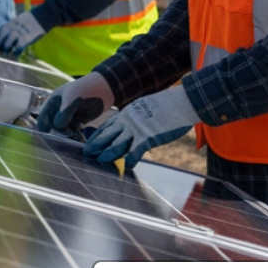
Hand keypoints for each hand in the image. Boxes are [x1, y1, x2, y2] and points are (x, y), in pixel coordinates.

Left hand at [0, 9, 45, 56]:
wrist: (40, 17)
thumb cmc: (29, 22)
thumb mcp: (15, 24)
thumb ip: (8, 32)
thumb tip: (3, 43)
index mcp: (5, 26)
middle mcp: (9, 30)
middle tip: (2, 59)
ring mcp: (16, 34)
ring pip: (5, 47)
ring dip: (6, 55)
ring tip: (9, 59)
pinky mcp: (25, 39)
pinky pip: (17, 49)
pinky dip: (16, 55)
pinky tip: (17, 57)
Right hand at [36, 71, 113, 135]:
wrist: (105, 88)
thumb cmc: (86, 89)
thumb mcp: (73, 98)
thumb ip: (63, 113)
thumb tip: (57, 127)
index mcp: (53, 103)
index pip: (43, 120)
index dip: (44, 129)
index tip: (52, 137)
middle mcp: (58, 111)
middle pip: (53, 128)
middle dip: (60, 134)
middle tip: (71, 135)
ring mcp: (68, 117)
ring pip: (64, 132)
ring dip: (70, 137)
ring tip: (79, 138)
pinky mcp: (78, 122)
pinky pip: (73, 132)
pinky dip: (76, 137)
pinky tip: (82, 139)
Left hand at [82, 84, 197, 168]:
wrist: (181, 102)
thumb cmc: (166, 106)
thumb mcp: (144, 108)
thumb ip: (135, 118)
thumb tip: (132, 127)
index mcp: (127, 113)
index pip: (106, 125)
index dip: (96, 135)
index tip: (88, 143)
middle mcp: (128, 121)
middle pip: (107, 134)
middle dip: (96, 144)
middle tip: (87, 153)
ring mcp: (137, 129)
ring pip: (117, 143)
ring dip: (108, 153)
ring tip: (100, 160)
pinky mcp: (148, 137)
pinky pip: (135, 150)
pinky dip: (129, 159)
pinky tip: (125, 166)